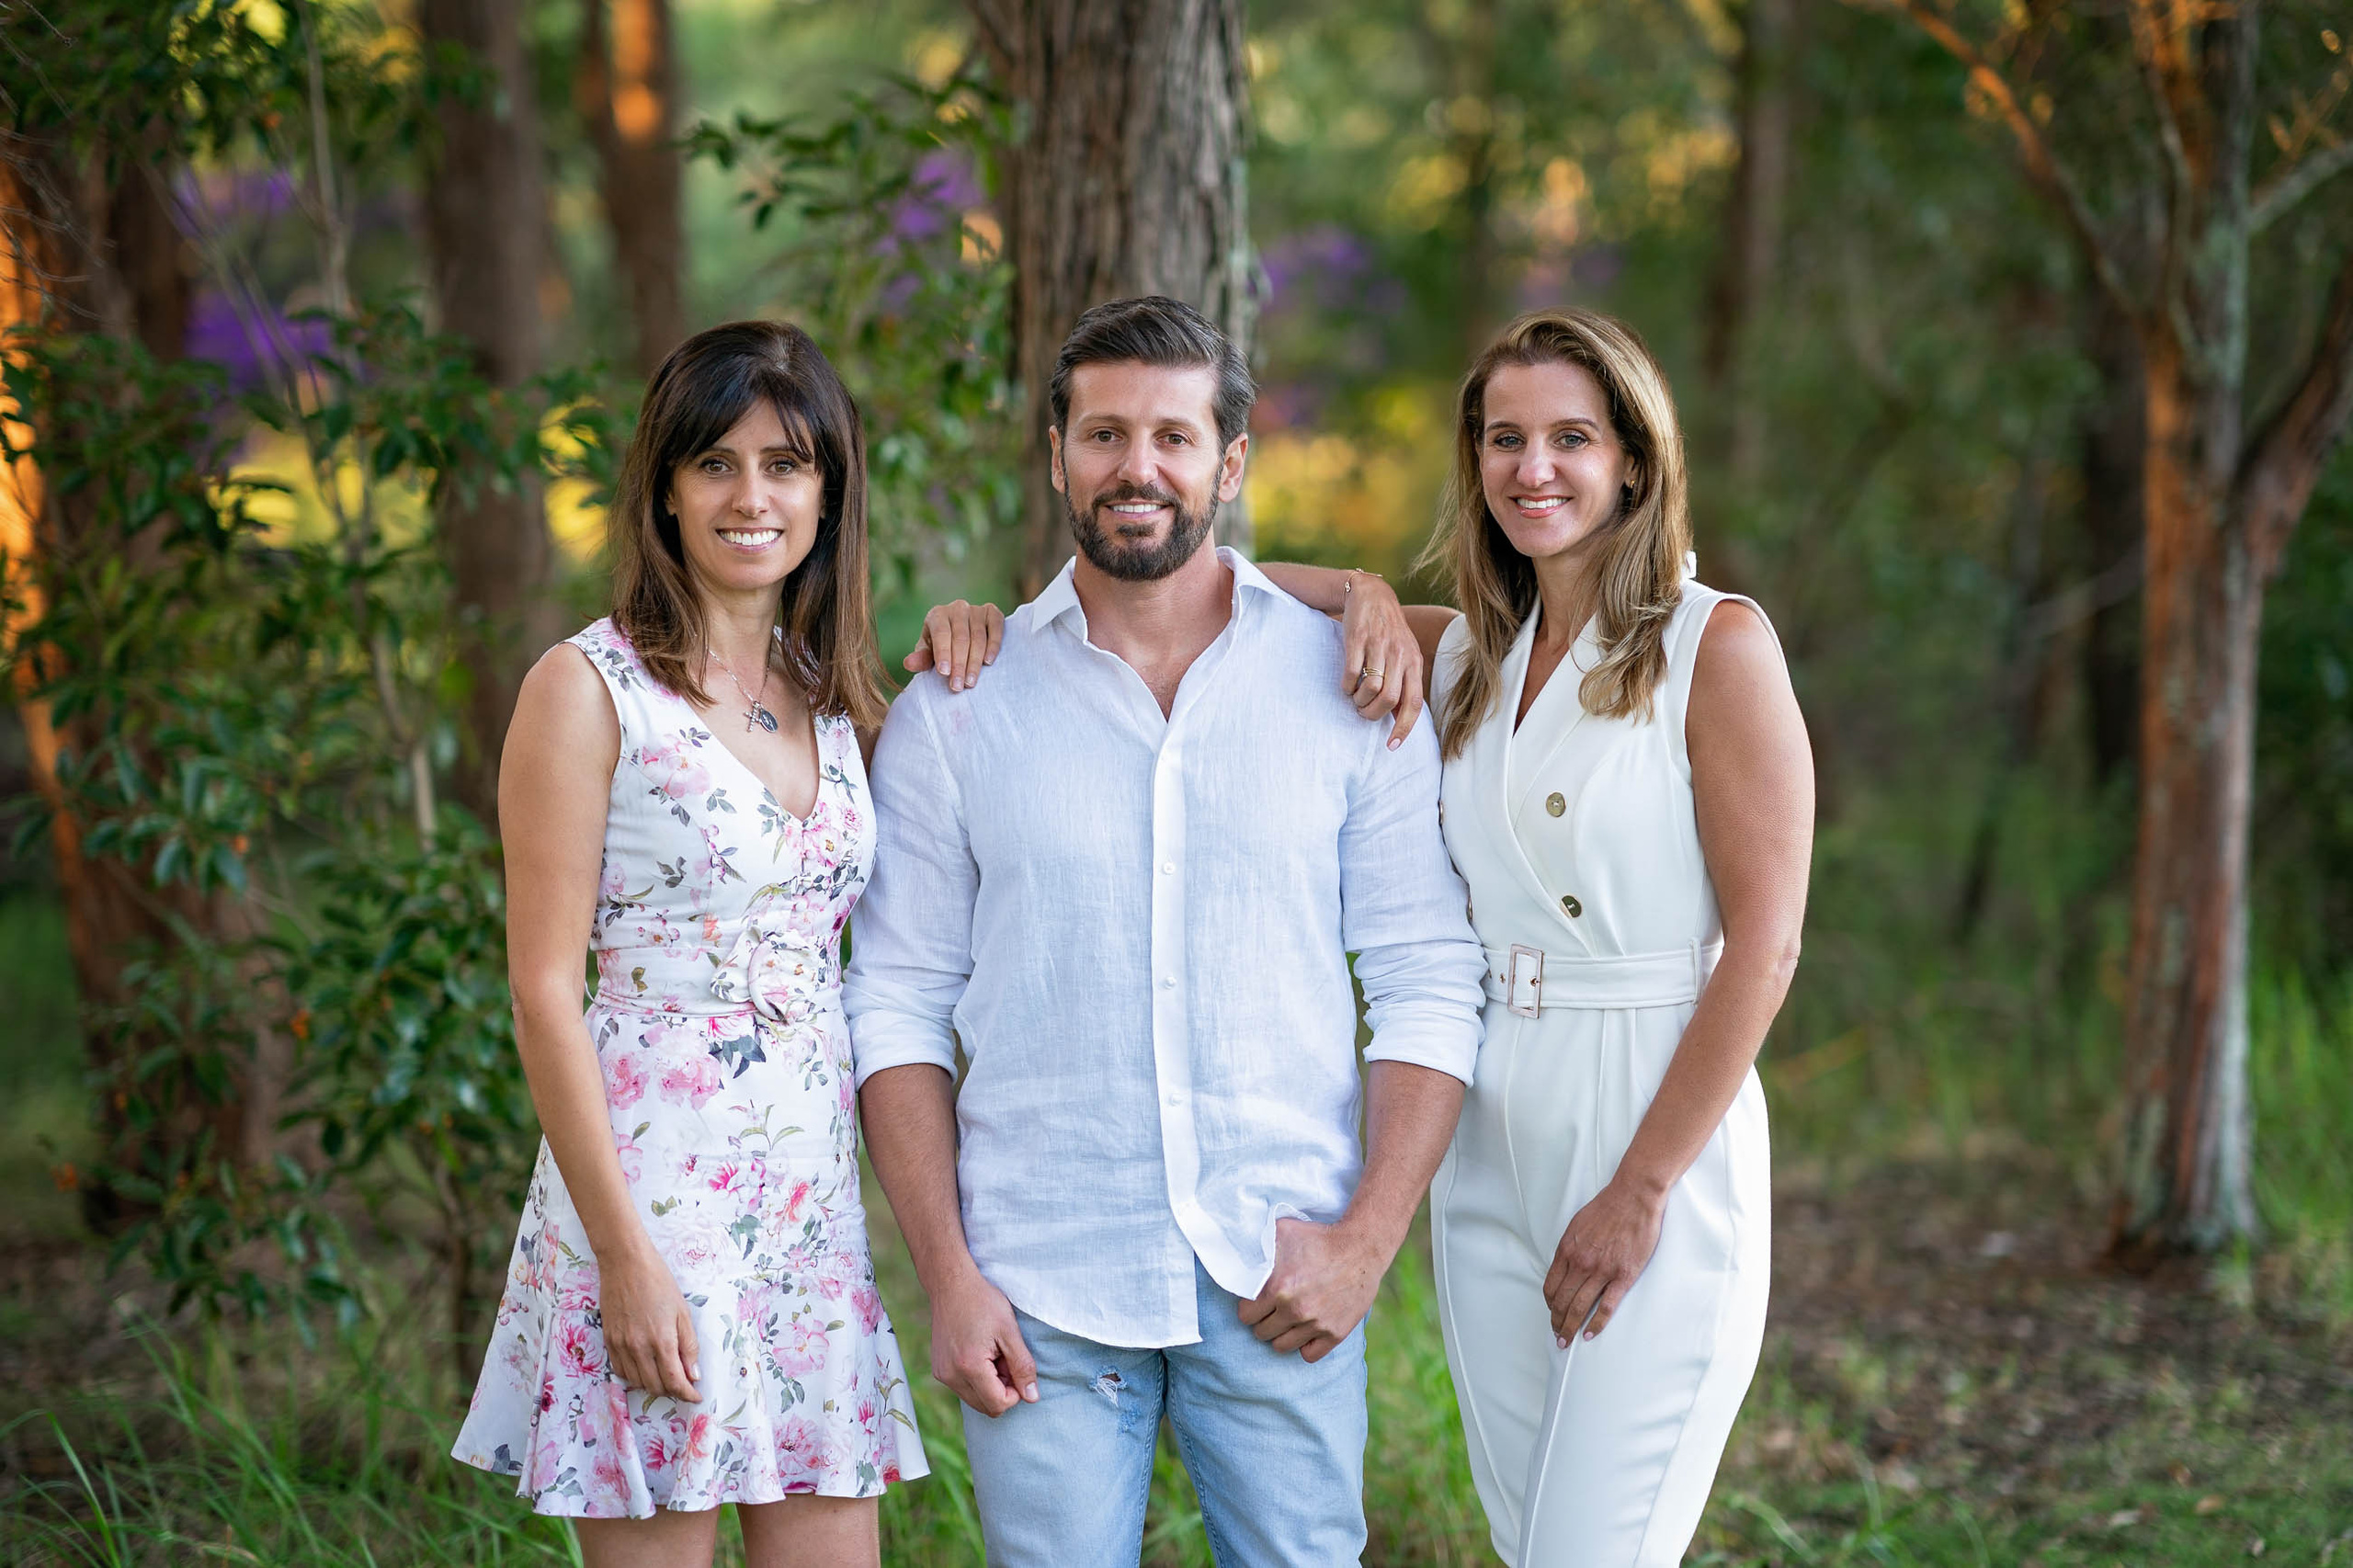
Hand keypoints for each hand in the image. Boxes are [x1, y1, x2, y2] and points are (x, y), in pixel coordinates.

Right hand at [597, 1244, 702, 1402]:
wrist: (625, 1263)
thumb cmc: (658, 1282)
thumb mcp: (682, 1312)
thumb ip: (688, 1346)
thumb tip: (693, 1375)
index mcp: (661, 1341)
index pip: (675, 1382)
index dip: (687, 1394)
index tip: (695, 1397)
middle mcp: (639, 1349)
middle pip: (655, 1387)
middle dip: (672, 1391)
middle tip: (683, 1384)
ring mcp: (620, 1346)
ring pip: (637, 1382)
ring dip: (653, 1385)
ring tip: (665, 1375)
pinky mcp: (608, 1341)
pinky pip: (620, 1371)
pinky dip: (634, 1376)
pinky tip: (644, 1368)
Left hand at [904, 599, 1004, 691]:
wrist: (964, 633)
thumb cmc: (943, 646)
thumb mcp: (929, 652)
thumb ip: (921, 658)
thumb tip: (908, 663)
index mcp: (937, 615)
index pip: (941, 633)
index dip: (943, 653)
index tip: (944, 673)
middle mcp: (957, 608)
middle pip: (960, 638)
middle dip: (959, 664)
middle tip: (957, 686)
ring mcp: (976, 609)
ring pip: (978, 637)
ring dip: (975, 661)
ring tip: (970, 682)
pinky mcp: (993, 613)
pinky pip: (995, 628)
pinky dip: (993, 645)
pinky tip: (988, 662)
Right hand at [930, 1266, 1038, 1416]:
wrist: (951, 1285)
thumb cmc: (983, 1303)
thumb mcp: (1010, 1331)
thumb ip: (1023, 1367)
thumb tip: (1032, 1398)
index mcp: (970, 1367)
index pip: (998, 1405)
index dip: (1015, 1392)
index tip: (1015, 1366)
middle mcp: (951, 1376)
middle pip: (986, 1407)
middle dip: (1002, 1389)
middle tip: (1004, 1358)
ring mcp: (942, 1374)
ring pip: (975, 1399)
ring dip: (989, 1385)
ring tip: (991, 1353)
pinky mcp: (938, 1370)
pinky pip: (963, 1388)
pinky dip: (976, 1379)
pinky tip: (978, 1352)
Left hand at [1237, 1217, 1388, 1362]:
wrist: (1361, 1247)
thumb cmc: (1319, 1237)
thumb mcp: (1283, 1230)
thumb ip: (1258, 1244)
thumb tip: (1237, 1251)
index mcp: (1277, 1287)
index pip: (1245, 1315)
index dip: (1250, 1308)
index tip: (1258, 1301)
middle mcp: (1294, 1309)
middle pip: (1262, 1333)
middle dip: (1264, 1321)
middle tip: (1274, 1309)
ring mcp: (1315, 1324)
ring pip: (1281, 1346)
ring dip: (1282, 1334)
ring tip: (1289, 1319)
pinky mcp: (1335, 1333)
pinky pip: (1309, 1355)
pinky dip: (1305, 1345)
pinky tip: (1307, 1329)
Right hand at [1337, 573, 1424, 748]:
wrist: (1371, 594)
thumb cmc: (1388, 632)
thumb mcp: (1404, 654)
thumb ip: (1404, 683)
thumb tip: (1399, 719)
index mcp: (1414, 662)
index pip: (1414, 703)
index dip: (1404, 728)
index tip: (1392, 746)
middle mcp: (1400, 655)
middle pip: (1390, 699)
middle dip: (1373, 715)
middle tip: (1363, 714)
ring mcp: (1379, 646)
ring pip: (1371, 688)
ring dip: (1359, 701)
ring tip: (1355, 699)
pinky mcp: (1358, 639)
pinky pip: (1352, 673)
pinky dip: (1347, 686)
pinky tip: (1346, 685)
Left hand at [1544, 1180, 1665, 1342]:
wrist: (1634, 1197)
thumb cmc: (1607, 1207)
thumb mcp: (1577, 1225)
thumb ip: (1570, 1247)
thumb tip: (1565, 1265)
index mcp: (1567, 1250)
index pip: (1551, 1286)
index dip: (1549, 1304)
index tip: (1551, 1313)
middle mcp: (1580, 1263)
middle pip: (1562, 1301)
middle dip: (1557, 1322)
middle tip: (1557, 1336)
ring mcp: (1602, 1271)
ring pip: (1580, 1307)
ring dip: (1570, 1327)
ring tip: (1567, 1340)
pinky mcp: (1623, 1276)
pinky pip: (1606, 1306)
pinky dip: (1596, 1323)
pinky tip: (1590, 1334)